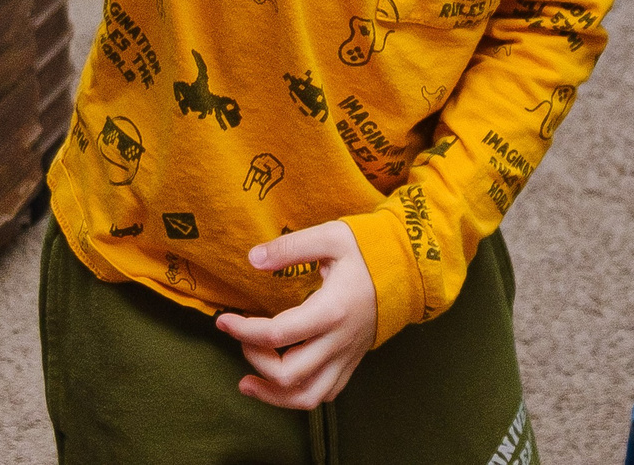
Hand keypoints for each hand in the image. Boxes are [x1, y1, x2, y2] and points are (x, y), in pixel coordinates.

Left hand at [219, 221, 379, 409]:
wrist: (409, 268)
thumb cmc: (369, 250)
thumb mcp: (331, 237)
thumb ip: (290, 248)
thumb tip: (252, 259)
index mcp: (332, 310)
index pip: (277, 334)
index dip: (243, 330)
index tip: (224, 320)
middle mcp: (339, 341)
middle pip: (288, 374)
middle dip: (254, 360)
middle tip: (243, 338)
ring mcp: (347, 356)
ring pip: (307, 396)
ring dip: (272, 394)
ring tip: (249, 382)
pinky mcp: (352, 362)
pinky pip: (325, 394)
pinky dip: (298, 395)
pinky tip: (282, 382)